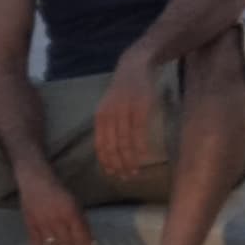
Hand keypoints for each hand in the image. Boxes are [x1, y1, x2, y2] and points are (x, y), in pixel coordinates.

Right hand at [15, 162, 95, 244]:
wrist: (34, 179)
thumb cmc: (58, 190)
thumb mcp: (75, 202)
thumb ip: (81, 221)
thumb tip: (89, 241)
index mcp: (71, 212)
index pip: (80, 237)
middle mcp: (57, 219)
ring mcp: (42, 223)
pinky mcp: (30, 224)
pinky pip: (37, 243)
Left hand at [93, 56, 165, 181]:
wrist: (134, 66)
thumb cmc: (123, 89)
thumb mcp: (110, 106)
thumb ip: (109, 124)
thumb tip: (110, 148)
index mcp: (100, 117)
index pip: (101, 145)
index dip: (106, 162)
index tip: (113, 174)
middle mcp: (109, 116)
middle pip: (112, 147)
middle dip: (118, 165)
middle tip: (126, 178)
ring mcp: (124, 112)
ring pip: (125, 143)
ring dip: (130, 161)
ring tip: (135, 172)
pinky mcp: (140, 108)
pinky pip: (138, 133)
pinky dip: (140, 147)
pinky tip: (143, 158)